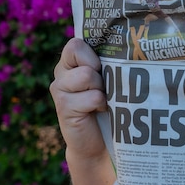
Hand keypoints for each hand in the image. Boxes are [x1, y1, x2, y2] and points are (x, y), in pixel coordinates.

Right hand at [49, 38, 107, 158]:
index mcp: (70, 63)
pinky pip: (92, 97)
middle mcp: (61, 74)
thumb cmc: (108, 104)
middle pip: (81, 57)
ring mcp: (59, 90)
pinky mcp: (64, 108)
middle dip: (99, 72)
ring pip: (87, 76)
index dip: (92, 54)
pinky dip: (101, 104)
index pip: (75, 44)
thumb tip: (126, 47)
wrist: (98, 141)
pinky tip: (98, 111)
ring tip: (101, 99)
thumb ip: (106, 62)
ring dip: (102, 88)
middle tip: (102, 87)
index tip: (101, 67)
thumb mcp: (108, 78)